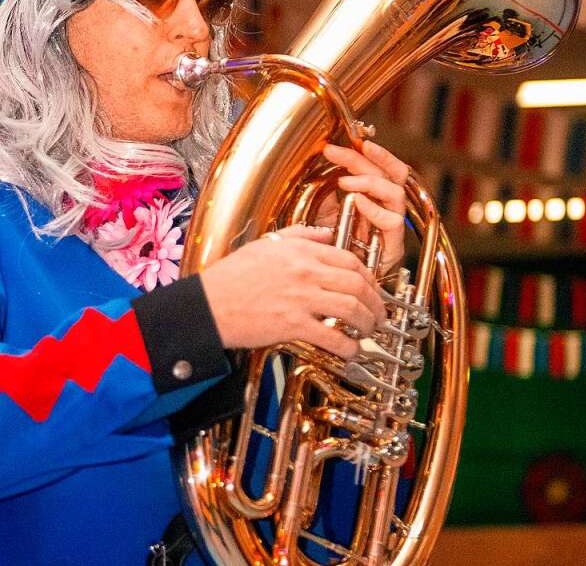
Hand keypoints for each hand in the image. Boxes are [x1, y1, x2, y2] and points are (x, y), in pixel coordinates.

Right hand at [200, 224, 386, 359]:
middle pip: (357, 284)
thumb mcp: (264, 245)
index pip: (348, 259)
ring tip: (367, 332)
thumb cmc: (230, 277)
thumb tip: (326, 234)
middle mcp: (304, 271)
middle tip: (378, 314)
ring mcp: (300, 298)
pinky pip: (333, 336)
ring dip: (367, 323)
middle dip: (375, 302)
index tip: (371, 289)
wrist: (207, 305)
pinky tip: (350, 350)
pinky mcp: (293, 324)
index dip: (368, 277)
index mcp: (299, 250)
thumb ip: (299, 236)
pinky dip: (348, 346)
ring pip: (352, 309)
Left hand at [317, 140, 409, 275]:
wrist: (341, 282)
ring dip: (369, 182)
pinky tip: (357, 201)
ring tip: (345, 181)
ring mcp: (392, 225)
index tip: (346, 140)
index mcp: (377, 196)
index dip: (368, 152)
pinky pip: (391, 221)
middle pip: (390, 174)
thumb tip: (322, 165)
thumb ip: (329, 191)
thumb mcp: (326, 212)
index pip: (383, 167)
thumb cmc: (336, 247)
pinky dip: (373, 208)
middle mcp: (388, 207)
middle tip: (338, 151)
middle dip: (364, 159)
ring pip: (395, 193)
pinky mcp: (393, 245)